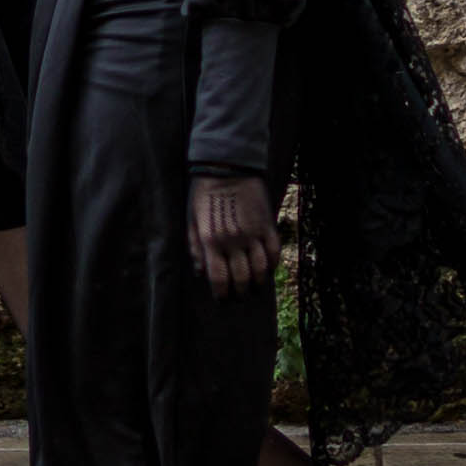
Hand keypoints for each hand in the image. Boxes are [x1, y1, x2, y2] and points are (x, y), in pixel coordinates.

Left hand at [187, 173, 278, 298]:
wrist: (227, 166)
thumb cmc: (203, 194)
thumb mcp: (191, 220)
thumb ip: (194, 249)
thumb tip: (201, 273)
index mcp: (211, 241)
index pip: (219, 279)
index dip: (222, 294)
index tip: (222, 299)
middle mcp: (233, 241)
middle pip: (242, 278)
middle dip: (240, 293)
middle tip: (238, 296)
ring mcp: (253, 233)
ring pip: (261, 269)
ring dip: (258, 283)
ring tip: (254, 287)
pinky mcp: (267, 224)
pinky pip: (274, 251)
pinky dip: (272, 264)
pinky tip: (267, 268)